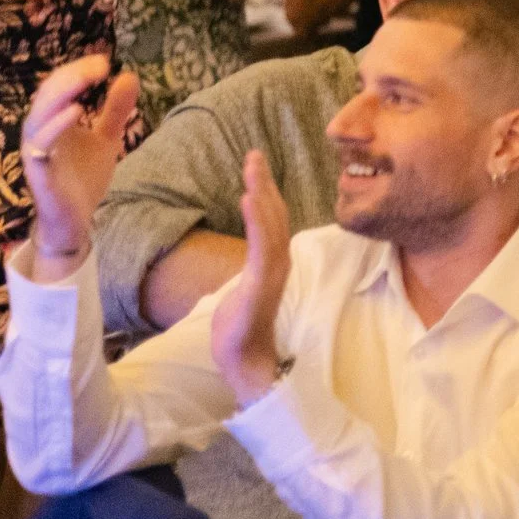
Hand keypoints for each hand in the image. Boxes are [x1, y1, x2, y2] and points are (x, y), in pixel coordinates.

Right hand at [19, 56, 141, 275]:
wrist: (77, 222)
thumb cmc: (84, 178)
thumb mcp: (106, 138)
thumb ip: (115, 110)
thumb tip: (129, 75)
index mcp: (53, 121)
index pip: (59, 86)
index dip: (78, 70)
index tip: (104, 61)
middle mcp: (40, 133)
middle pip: (47, 96)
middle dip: (71, 76)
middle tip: (99, 65)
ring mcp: (36, 153)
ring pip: (37, 117)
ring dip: (60, 95)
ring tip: (85, 80)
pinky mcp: (38, 174)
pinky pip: (40, 147)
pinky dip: (55, 127)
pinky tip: (75, 112)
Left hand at [209, 150, 292, 406]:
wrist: (245, 364)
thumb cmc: (241, 331)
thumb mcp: (244, 291)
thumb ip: (251, 270)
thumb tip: (246, 256)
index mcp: (272, 263)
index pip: (273, 220)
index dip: (267, 191)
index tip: (257, 165)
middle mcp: (277, 264)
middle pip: (274, 216)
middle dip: (264, 183)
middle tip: (254, 154)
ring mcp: (271, 275)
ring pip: (270, 226)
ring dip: (262, 194)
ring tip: (253, 168)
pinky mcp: (260, 286)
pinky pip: (261, 248)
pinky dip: (258, 221)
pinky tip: (250, 199)